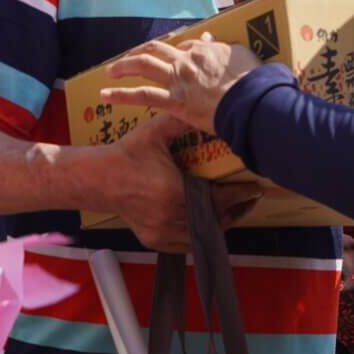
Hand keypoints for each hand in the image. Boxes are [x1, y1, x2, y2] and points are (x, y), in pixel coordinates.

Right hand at [94, 116, 260, 252]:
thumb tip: (207, 109)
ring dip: (220, 224)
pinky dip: (200, 235)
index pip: (218, 199)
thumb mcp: (155, 132)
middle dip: (237, 210)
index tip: (255, 189)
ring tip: (235, 211)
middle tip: (250, 199)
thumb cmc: (128, 154)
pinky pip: (185, 244)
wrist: (98, 179)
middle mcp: (170, 216)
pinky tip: (210, 223)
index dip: (240, 195)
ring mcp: (162, 232)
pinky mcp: (154, 240)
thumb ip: (182, 121)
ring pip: (202, 234)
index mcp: (175, 192)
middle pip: (215, 220)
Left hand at [101, 35, 265, 135]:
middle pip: (155, 49)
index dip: (176, 51)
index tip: (172, 57)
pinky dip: (121, 95)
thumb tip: (212, 38)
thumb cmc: (254, 82)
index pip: (185, 46)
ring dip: (123, 66)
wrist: (252, 101)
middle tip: (128, 58)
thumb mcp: (243, 55)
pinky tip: (106, 95)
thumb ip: (225, 47)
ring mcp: (178, 79)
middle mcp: (186, 60)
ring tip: (110, 72)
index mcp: (205, 50)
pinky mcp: (174, 100)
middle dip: (138, 52)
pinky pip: (142, 96)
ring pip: (143, 65)